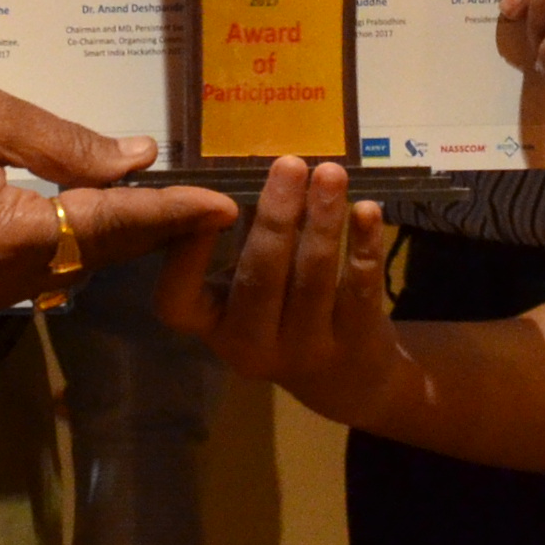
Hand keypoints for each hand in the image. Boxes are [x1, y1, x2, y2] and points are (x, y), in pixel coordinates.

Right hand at [0, 78, 232, 324]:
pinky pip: (26, 276)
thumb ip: (67, 144)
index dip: (171, 214)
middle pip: (91, 258)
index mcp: (0, 241)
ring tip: (155, 202)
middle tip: (202, 200)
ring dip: (102, 238)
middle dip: (146, 229)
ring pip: (62, 271)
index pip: (108, 227)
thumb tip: (138, 161)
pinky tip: (83, 214)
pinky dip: (57, 247)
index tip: (224, 204)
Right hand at [153, 156, 416, 435]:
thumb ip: (242, 240)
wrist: (346, 379)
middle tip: (290, 164)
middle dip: (276, 216)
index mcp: (212, 326)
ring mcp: (305, 350)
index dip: (188, 256)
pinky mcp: (354, 344)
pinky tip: (367, 210)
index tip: (216, 203)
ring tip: (330, 173)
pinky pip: (360, 288)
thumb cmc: (283, 315)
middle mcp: (250, 345)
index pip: (178, 302)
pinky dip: (363, 245)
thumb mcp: (249, 290)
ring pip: (312, 278)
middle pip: (259, 278)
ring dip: (323, 220)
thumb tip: (250, 172)